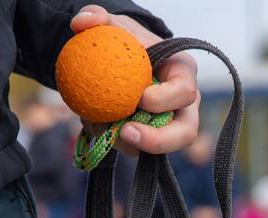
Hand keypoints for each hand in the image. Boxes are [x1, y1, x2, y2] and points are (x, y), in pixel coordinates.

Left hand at [70, 5, 199, 156]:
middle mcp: (184, 104)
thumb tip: (81, 23)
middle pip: (185, 131)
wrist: (118, 61)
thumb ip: (98, 18)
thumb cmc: (124, 41)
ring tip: (105, 133)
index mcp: (182, 73)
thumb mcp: (113, 26)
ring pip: (162, 148)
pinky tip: (97, 128)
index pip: (185, 91)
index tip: (140, 99)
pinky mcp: (153, 137)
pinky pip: (140, 149)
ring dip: (132, 145)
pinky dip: (118, 144)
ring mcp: (171, 124)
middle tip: (126, 133)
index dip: (166, 99)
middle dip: (159, 139)